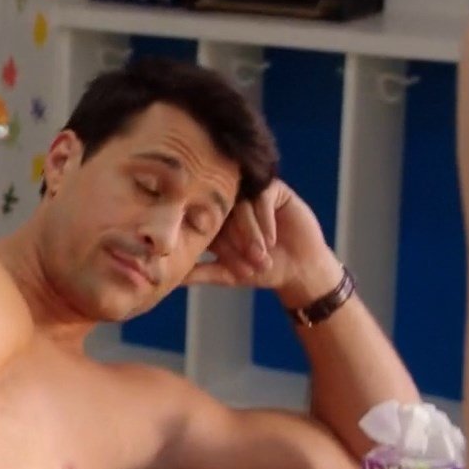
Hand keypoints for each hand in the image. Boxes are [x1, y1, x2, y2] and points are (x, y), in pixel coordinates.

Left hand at [184, 179, 342, 306]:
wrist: (300, 268)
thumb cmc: (262, 271)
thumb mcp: (227, 274)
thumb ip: (199, 272)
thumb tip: (168, 278)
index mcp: (214, 220)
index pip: (204, 224)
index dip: (216, 245)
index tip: (228, 264)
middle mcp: (230, 204)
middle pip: (221, 213)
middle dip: (234, 240)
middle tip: (248, 262)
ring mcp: (250, 195)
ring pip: (240, 205)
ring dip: (250, 232)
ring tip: (261, 255)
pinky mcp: (272, 190)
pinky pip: (262, 197)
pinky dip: (265, 220)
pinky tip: (272, 240)